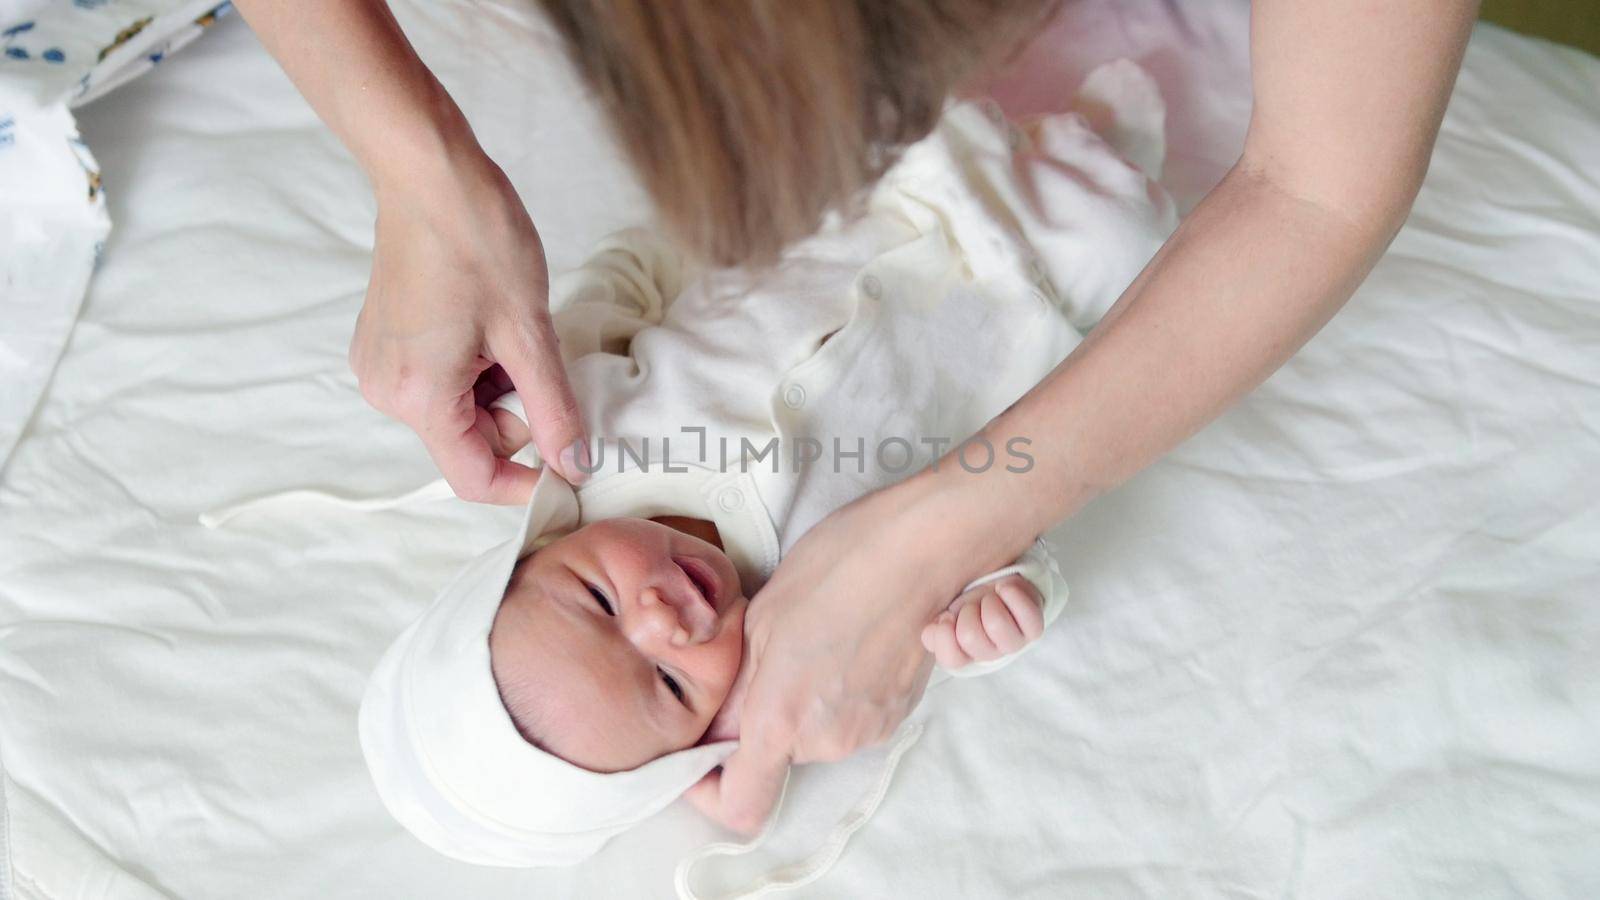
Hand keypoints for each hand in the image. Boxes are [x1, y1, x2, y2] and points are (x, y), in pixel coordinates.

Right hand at [349, 151, 587, 503]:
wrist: (429, 174)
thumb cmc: (478, 241)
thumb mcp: (530, 333)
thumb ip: (554, 409)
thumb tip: (576, 467)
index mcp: (419, 397)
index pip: (475, 478)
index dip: (527, 484)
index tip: (572, 470)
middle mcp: (388, 393)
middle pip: (471, 442)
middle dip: (517, 414)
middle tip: (537, 356)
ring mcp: (381, 367)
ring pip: (460, 411)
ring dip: (499, 386)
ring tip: (508, 328)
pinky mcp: (384, 344)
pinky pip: (442, 382)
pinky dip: (476, 367)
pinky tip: (484, 320)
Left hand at [696, 479, 1011, 834]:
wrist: (919, 550)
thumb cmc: (835, 568)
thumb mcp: (759, 619)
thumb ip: (735, 689)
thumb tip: (717, 728)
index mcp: (779, 719)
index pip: (740, 806)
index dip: (711, 792)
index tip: (703, 759)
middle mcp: (825, 741)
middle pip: (776, 759)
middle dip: (763, 719)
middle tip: (769, 657)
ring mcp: (866, 732)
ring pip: (813, 737)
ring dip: (803, 703)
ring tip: (814, 642)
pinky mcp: (895, 716)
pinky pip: (848, 722)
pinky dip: (838, 696)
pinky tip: (846, 644)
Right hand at [920, 574, 1044, 668]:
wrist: (1002, 587)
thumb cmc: (973, 603)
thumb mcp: (948, 613)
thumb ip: (935, 628)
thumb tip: (933, 630)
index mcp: (965, 653)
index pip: (952, 659)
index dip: (945, 635)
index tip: (947, 616)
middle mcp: (990, 654)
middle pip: (970, 637)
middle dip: (966, 611)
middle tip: (973, 604)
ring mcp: (1014, 643)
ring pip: (996, 625)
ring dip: (988, 602)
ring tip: (990, 597)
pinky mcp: (1033, 629)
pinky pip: (1026, 615)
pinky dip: (1012, 594)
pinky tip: (1004, 589)